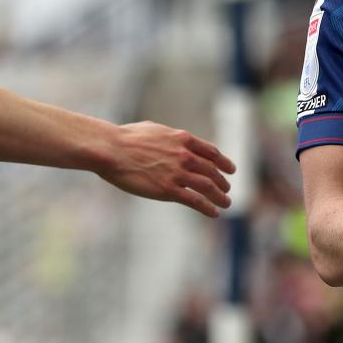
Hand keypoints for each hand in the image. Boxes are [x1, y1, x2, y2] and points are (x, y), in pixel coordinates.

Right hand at [97, 121, 235, 217]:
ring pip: (208, 187)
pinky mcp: (168, 190)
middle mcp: (185, 155)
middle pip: (212, 171)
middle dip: (223, 182)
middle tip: (227, 190)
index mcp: (182, 139)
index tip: (231, 170)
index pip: (211, 152)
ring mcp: (178, 173)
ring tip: (226, 203)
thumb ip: (169, 137)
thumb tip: (172, 139)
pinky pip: (196, 201)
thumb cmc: (126, 138)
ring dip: (220, 197)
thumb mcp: (154, 130)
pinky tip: (214, 213)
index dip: (223, 162)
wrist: (112, 150)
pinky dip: (208, 208)